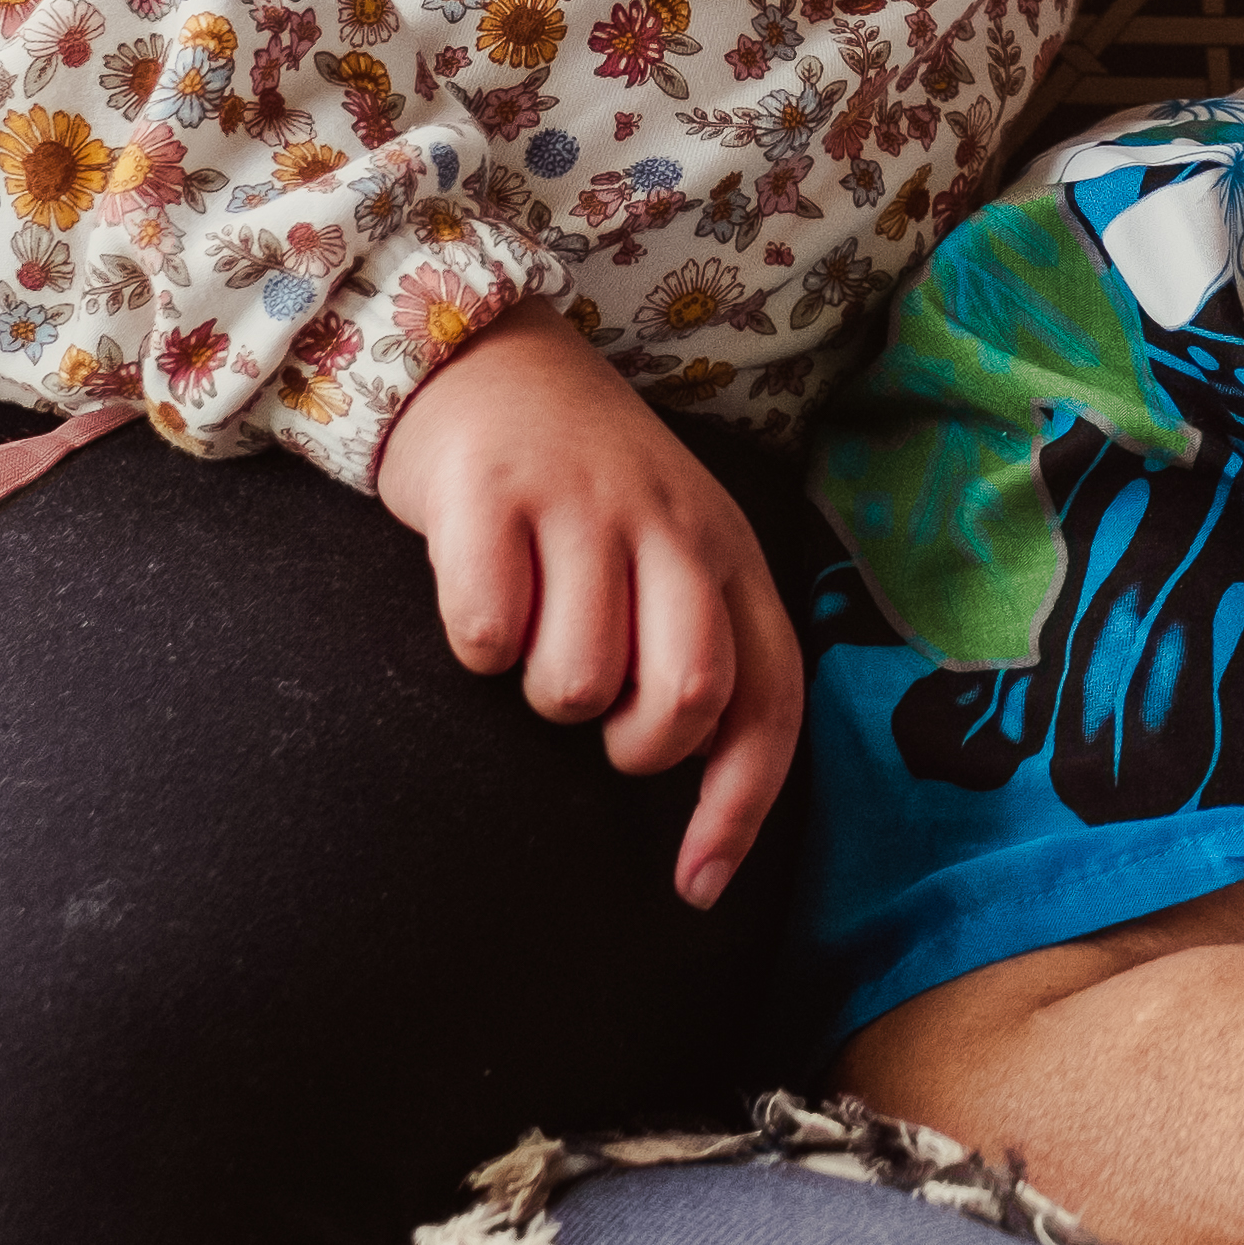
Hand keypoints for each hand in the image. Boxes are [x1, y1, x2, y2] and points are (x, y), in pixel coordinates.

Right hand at [373, 302, 803, 903]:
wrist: (485, 357)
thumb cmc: (583, 494)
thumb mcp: (669, 552)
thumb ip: (699, 654)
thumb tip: (703, 848)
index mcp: (729, 551)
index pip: (768, 699)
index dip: (738, 809)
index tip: (692, 887)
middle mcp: (671, 523)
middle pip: (686, 697)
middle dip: (634, 748)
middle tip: (597, 719)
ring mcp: (583, 504)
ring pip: (577, 683)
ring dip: (542, 691)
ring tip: (533, 631)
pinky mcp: (493, 494)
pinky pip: (487, 634)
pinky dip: (475, 644)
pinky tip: (479, 597)